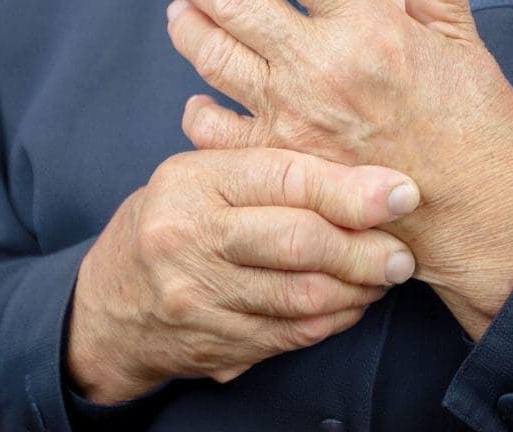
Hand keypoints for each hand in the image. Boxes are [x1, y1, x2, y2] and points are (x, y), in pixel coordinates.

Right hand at [68, 148, 418, 403]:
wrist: (109, 306)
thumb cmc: (170, 225)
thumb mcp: (199, 179)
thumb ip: (266, 171)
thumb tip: (365, 174)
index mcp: (190, 182)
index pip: (283, 177)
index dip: (351, 187)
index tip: (403, 193)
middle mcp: (188, 237)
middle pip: (298, 241)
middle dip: (364, 248)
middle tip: (400, 252)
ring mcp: (198, 296)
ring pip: (303, 295)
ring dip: (357, 289)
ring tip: (382, 275)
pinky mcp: (214, 342)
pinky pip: (293, 333)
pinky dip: (333, 319)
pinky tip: (349, 303)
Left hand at [159, 0, 512, 336]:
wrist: (487, 226)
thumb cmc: (485, 137)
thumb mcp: (466, 48)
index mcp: (369, 27)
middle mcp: (321, 68)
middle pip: (236, 2)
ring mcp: (293, 120)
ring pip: (215, 59)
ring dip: (188, 30)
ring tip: (177, 14)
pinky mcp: (282, 168)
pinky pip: (216, 132)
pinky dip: (199, 113)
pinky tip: (197, 102)